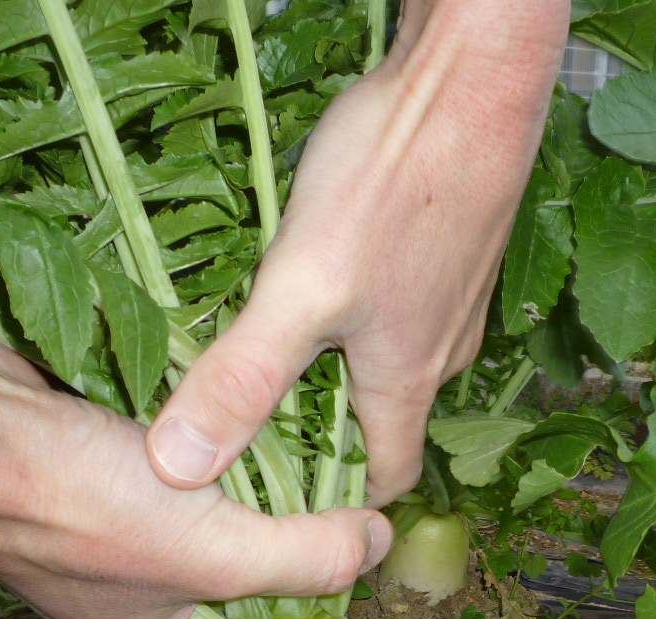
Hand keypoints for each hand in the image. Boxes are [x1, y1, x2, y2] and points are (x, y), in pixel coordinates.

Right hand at [0, 170, 390, 618]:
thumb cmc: (85, 505)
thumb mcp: (220, 549)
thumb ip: (305, 557)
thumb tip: (380, 547)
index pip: (241, 598)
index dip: (289, 554)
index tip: (331, 501)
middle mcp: (106, 584)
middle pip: (210, 538)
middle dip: (251, 493)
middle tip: (303, 440)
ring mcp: (72, 517)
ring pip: (175, 486)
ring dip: (212, 451)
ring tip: (257, 406)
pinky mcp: (56, 453)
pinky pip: (135, 442)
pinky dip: (167, 419)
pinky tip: (197, 384)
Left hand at [145, 0, 568, 504]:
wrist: (475, 77)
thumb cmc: (396, 181)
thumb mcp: (299, 288)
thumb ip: (243, 378)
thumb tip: (179, 470)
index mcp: (407, 380)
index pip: (384, 479)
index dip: (334, 503)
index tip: (274, 499)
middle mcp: (441, 350)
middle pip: (381, 419)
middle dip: (321, 431)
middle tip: (246, 418)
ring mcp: (449, 297)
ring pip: (386, 357)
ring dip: (332, 364)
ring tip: (266, 344)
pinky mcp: (446, 247)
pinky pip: (397, 304)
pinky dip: (353, 309)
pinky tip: (312, 272)